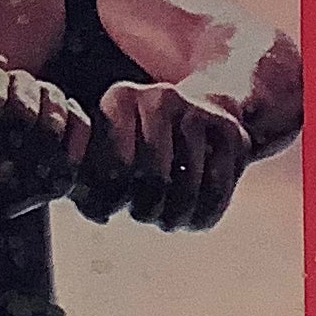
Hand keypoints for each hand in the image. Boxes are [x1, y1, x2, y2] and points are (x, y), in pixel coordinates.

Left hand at [74, 82, 251, 229]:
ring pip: (188, 188)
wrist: (183, 119)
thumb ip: (85, 189)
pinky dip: (203, 215)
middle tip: (143, 213)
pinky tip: (191, 219)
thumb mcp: (97, 160)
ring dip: (174, 217)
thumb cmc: (128, 150)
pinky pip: (218, 189)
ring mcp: (199, 110)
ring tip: (165, 217)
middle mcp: (161, 97)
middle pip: (154, 179)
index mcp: (120, 99)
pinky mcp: (231, 130)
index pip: (116, 168)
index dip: (113, 201)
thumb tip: (98, 213)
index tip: (113, 207)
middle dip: (146, 209)